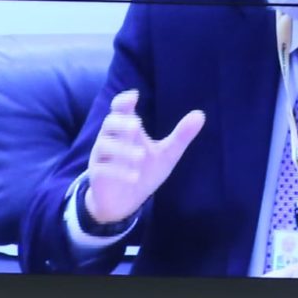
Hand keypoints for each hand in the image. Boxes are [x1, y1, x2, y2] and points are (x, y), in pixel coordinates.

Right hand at [83, 90, 206, 226]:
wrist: (125, 202)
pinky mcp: (97, 175)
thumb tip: (200, 114)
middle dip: (122, 124)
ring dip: (122, 150)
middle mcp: (110, 138)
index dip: (124, 100)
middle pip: (109, 123)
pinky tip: (134, 177)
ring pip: (105, 146)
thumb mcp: (167, 154)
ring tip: (140, 156)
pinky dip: (118, 172)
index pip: (120, 108)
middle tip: (137, 126)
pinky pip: (103, 170)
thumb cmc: (144, 171)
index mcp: (125, 128)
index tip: (134, 95)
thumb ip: (181, 135)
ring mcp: (101, 157)